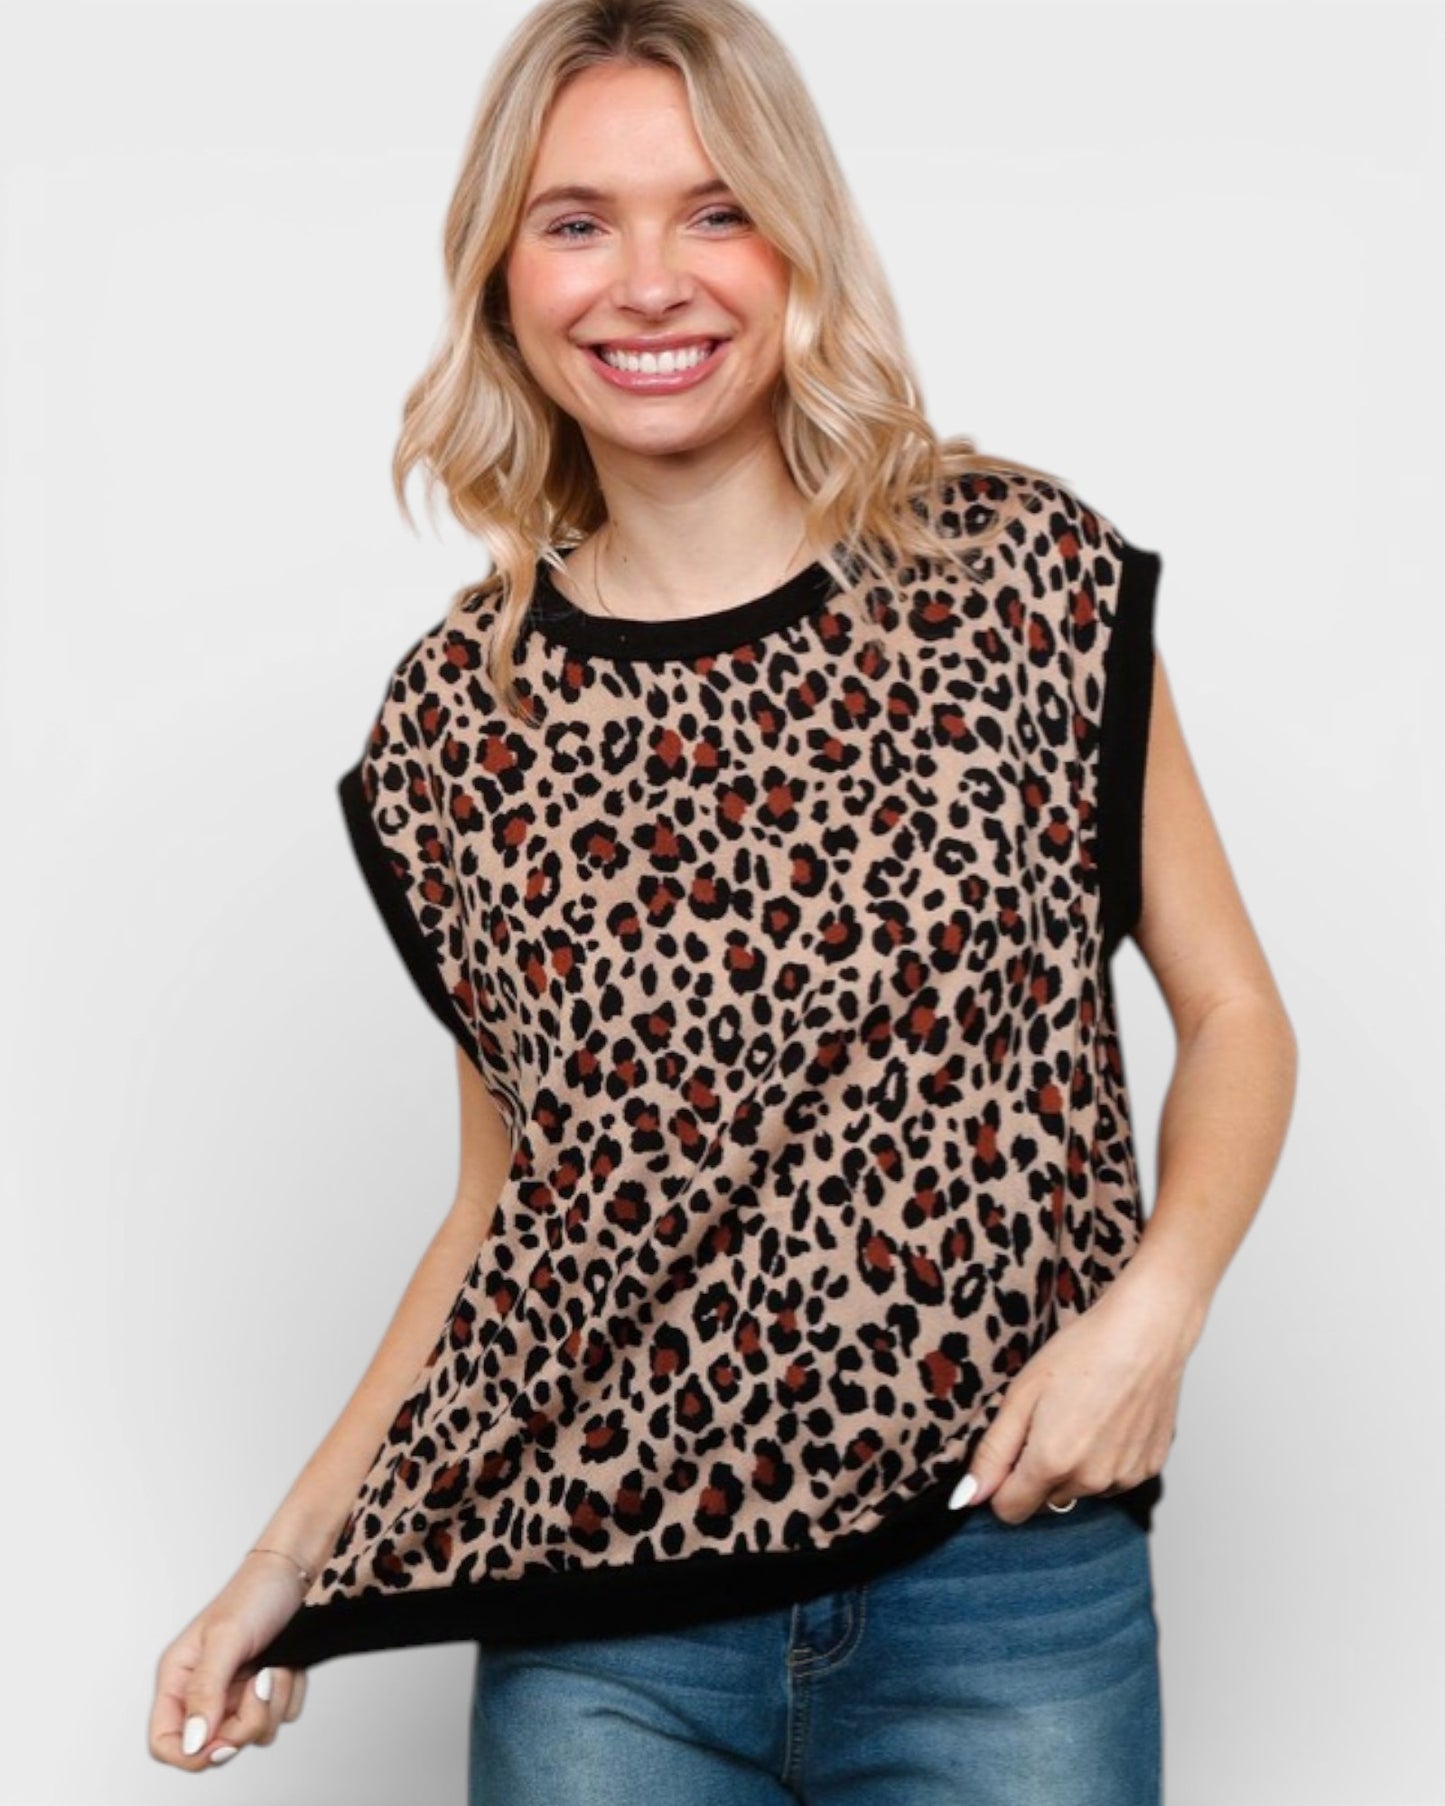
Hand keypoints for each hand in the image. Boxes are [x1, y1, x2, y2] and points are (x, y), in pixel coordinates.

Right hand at [148, 1551, 310, 1770]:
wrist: (299, 1571)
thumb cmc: (256, 1592)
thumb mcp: (226, 1638)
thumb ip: (205, 1690)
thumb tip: (193, 1742)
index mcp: (179, 1680)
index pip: (165, 1742)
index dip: (189, 1754)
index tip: (222, 1742)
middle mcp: (205, 1693)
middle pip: (215, 1746)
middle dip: (246, 1722)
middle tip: (262, 1682)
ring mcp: (237, 1694)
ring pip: (253, 1736)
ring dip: (274, 1702)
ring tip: (275, 1664)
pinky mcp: (266, 1691)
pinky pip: (281, 1718)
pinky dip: (290, 1693)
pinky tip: (289, 1663)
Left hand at [962, 1268, 1199, 1524]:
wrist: (1145, 1333)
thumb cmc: (1081, 1353)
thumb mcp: (1021, 1394)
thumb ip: (993, 1452)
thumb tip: (968, 1498)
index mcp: (1052, 1463)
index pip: (1010, 1511)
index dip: (1001, 1484)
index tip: (1010, 1450)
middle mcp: (1090, 1481)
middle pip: (1045, 1501)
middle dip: (1038, 1472)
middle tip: (1049, 1419)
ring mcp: (1124, 1478)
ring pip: (1079, 1490)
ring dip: (1073, 1467)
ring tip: (1082, 1415)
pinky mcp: (1149, 1469)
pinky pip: (1111, 1479)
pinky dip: (1104, 1460)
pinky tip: (1109, 1420)